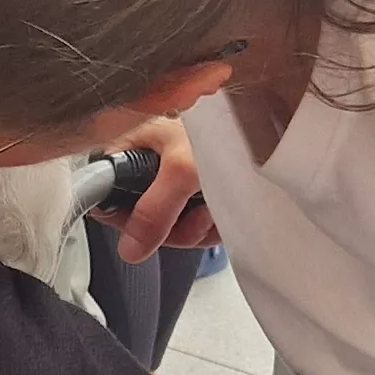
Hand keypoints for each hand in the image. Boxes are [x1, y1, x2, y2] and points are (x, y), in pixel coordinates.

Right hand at [97, 118, 218, 260]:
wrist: (269, 125)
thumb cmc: (224, 130)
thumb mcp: (183, 169)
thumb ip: (155, 210)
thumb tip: (130, 249)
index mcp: (130, 146)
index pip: (105, 192)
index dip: (123, 217)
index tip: (145, 226)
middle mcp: (147, 164)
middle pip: (139, 219)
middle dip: (171, 227)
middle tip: (192, 215)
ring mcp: (171, 182)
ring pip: (168, 228)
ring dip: (194, 229)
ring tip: (211, 208)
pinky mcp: (194, 195)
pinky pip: (192, 227)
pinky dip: (209, 227)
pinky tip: (221, 210)